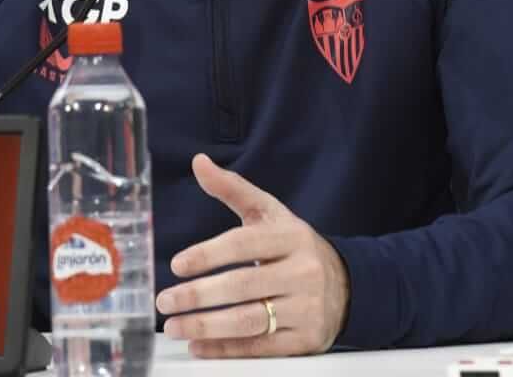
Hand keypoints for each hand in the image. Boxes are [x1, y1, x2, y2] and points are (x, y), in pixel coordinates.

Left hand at [154, 154, 349, 357]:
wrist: (346, 285)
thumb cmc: (294, 247)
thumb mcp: (270, 214)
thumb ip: (233, 189)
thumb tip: (199, 162)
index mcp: (291, 236)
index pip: (245, 244)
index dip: (208, 254)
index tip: (176, 264)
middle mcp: (302, 271)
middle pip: (243, 285)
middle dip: (199, 295)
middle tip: (165, 301)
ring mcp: (307, 308)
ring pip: (250, 320)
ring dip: (207, 327)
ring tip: (174, 326)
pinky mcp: (307, 341)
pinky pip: (261, 347)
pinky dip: (226, 350)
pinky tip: (199, 346)